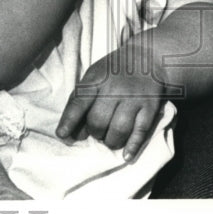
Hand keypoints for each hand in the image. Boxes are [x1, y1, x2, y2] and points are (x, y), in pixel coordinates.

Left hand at [56, 43, 166, 161]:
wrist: (147, 57)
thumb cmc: (114, 71)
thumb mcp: (94, 76)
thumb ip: (81, 99)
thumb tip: (70, 131)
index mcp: (97, 79)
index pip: (80, 101)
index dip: (70, 120)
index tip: (62, 135)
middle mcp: (115, 88)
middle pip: (99, 120)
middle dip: (95, 132)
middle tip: (98, 132)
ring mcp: (134, 98)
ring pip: (119, 130)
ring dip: (111, 142)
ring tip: (110, 140)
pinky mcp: (150, 106)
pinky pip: (141, 131)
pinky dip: (133, 146)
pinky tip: (127, 156)